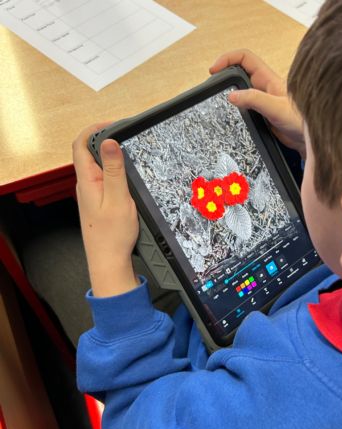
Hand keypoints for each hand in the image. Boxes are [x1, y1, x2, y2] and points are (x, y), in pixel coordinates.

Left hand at [73, 124, 138, 296]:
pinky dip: (115, 171)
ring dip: (111, 156)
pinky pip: (104, 179)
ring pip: (98, 167)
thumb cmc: (113, 235)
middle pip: (89, 153)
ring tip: (131, 153)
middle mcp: (86, 185)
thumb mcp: (118, 199)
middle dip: (106, 139)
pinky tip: (128, 177)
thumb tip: (109, 143)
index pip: (81, 145)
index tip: (114, 124)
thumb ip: (114, 170)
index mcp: (87, 181)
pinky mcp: (99, 202)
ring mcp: (91, 194)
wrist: (108, 260)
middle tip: (127, 135)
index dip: (94, 129)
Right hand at [210, 49, 304, 157]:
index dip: (228, 59)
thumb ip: (255, 100)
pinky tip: (231, 115)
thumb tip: (232, 96)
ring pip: (240, 90)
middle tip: (212, 84)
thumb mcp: (276, 108)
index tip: (214, 69)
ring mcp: (262, 101)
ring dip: (229, 92)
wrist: (309, 140)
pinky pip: (244, 107)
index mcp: (268, 79)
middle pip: (239, 72)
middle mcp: (264, 88)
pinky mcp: (262, 115)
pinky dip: (235, 108)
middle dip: (224, 75)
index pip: (244, 58)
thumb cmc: (301, 121)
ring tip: (216, 98)